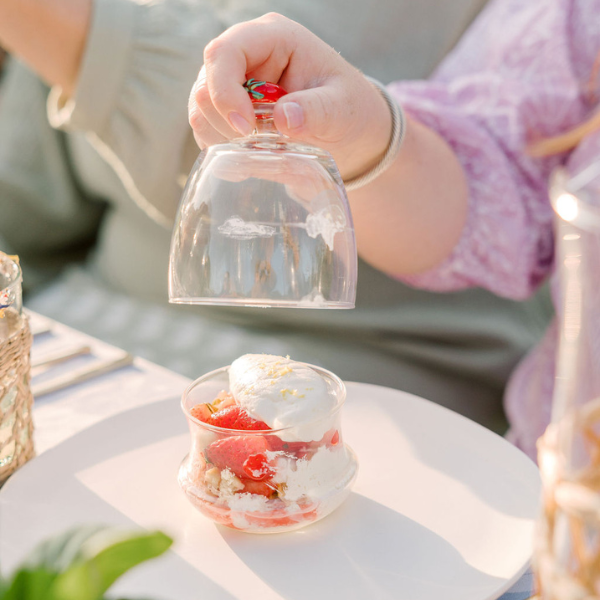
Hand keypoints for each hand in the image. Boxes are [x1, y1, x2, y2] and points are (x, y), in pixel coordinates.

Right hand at [188, 13, 391, 180]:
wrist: (347, 131)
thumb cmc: (348, 110)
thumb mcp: (343, 109)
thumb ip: (318, 110)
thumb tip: (283, 118)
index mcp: (273, 38)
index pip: (224, 53)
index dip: (225, 92)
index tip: (247, 129)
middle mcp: (246, 56)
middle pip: (204, 86)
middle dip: (227, 124)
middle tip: (262, 144)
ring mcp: (232, 84)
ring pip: (200, 112)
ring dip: (225, 139)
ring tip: (263, 149)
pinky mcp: (227, 111)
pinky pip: (206, 131)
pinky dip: (224, 150)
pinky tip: (253, 155)